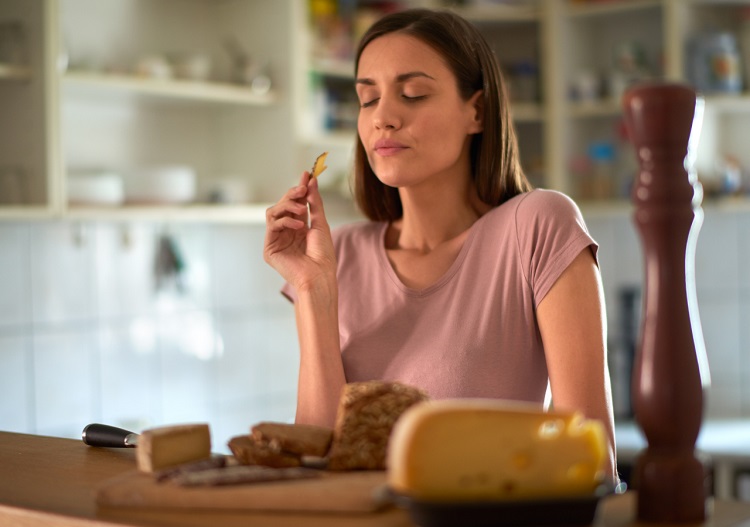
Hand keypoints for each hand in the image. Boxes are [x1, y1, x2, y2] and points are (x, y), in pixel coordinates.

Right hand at [264, 171, 336, 291]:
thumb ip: (315, 202)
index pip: (295, 203)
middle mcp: (286, 233)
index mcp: (298, 228)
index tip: (306, 174)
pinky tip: (299, 226)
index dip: (299, 189)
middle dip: (292, 194)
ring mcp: (276, 240)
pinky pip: (272, 225)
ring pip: (273, 212)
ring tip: (302, 211)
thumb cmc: (323, 255)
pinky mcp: (269, 248)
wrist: (319, 276)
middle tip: (302, 189)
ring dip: (288, 206)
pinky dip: (285, 221)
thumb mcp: (320, 223)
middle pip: (282, 205)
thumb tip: (311, 180)